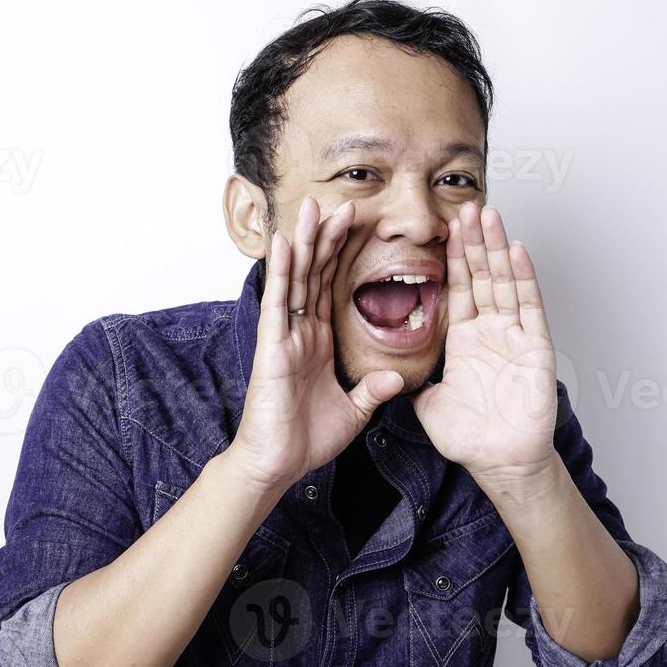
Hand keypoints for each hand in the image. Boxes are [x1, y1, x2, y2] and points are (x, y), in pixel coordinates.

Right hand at [225, 195, 405, 491]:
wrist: (277, 464)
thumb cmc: (306, 440)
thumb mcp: (353, 412)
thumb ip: (370, 390)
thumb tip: (394, 377)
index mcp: (318, 343)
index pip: (331, 289)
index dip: (342, 257)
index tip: (357, 226)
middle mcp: (301, 334)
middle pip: (314, 275)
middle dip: (325, 238)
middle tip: (340, 201)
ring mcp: (285, 337)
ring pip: (296, 279)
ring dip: (304, 242)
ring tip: (311, 207)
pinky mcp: (272, 347)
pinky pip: (278, 304)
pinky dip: (281, 273)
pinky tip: (285, 243)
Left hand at [410, 203, 559, 489]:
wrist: (499, 464)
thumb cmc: (470, 438)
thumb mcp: (429, 404)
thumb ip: (411, 381)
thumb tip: (384, 370)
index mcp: (465, 340)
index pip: (458, 288)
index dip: (453, 258)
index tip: (445, 227)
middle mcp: (491, 332)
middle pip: (482, 276)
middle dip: (474, 242)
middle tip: (467, 206)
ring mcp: (515, 336)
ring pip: (505, 282)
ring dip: (497, 248)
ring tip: (489, 215)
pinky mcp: (535, 348)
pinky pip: (529, 308)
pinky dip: (524, 278)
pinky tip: (517, 251)